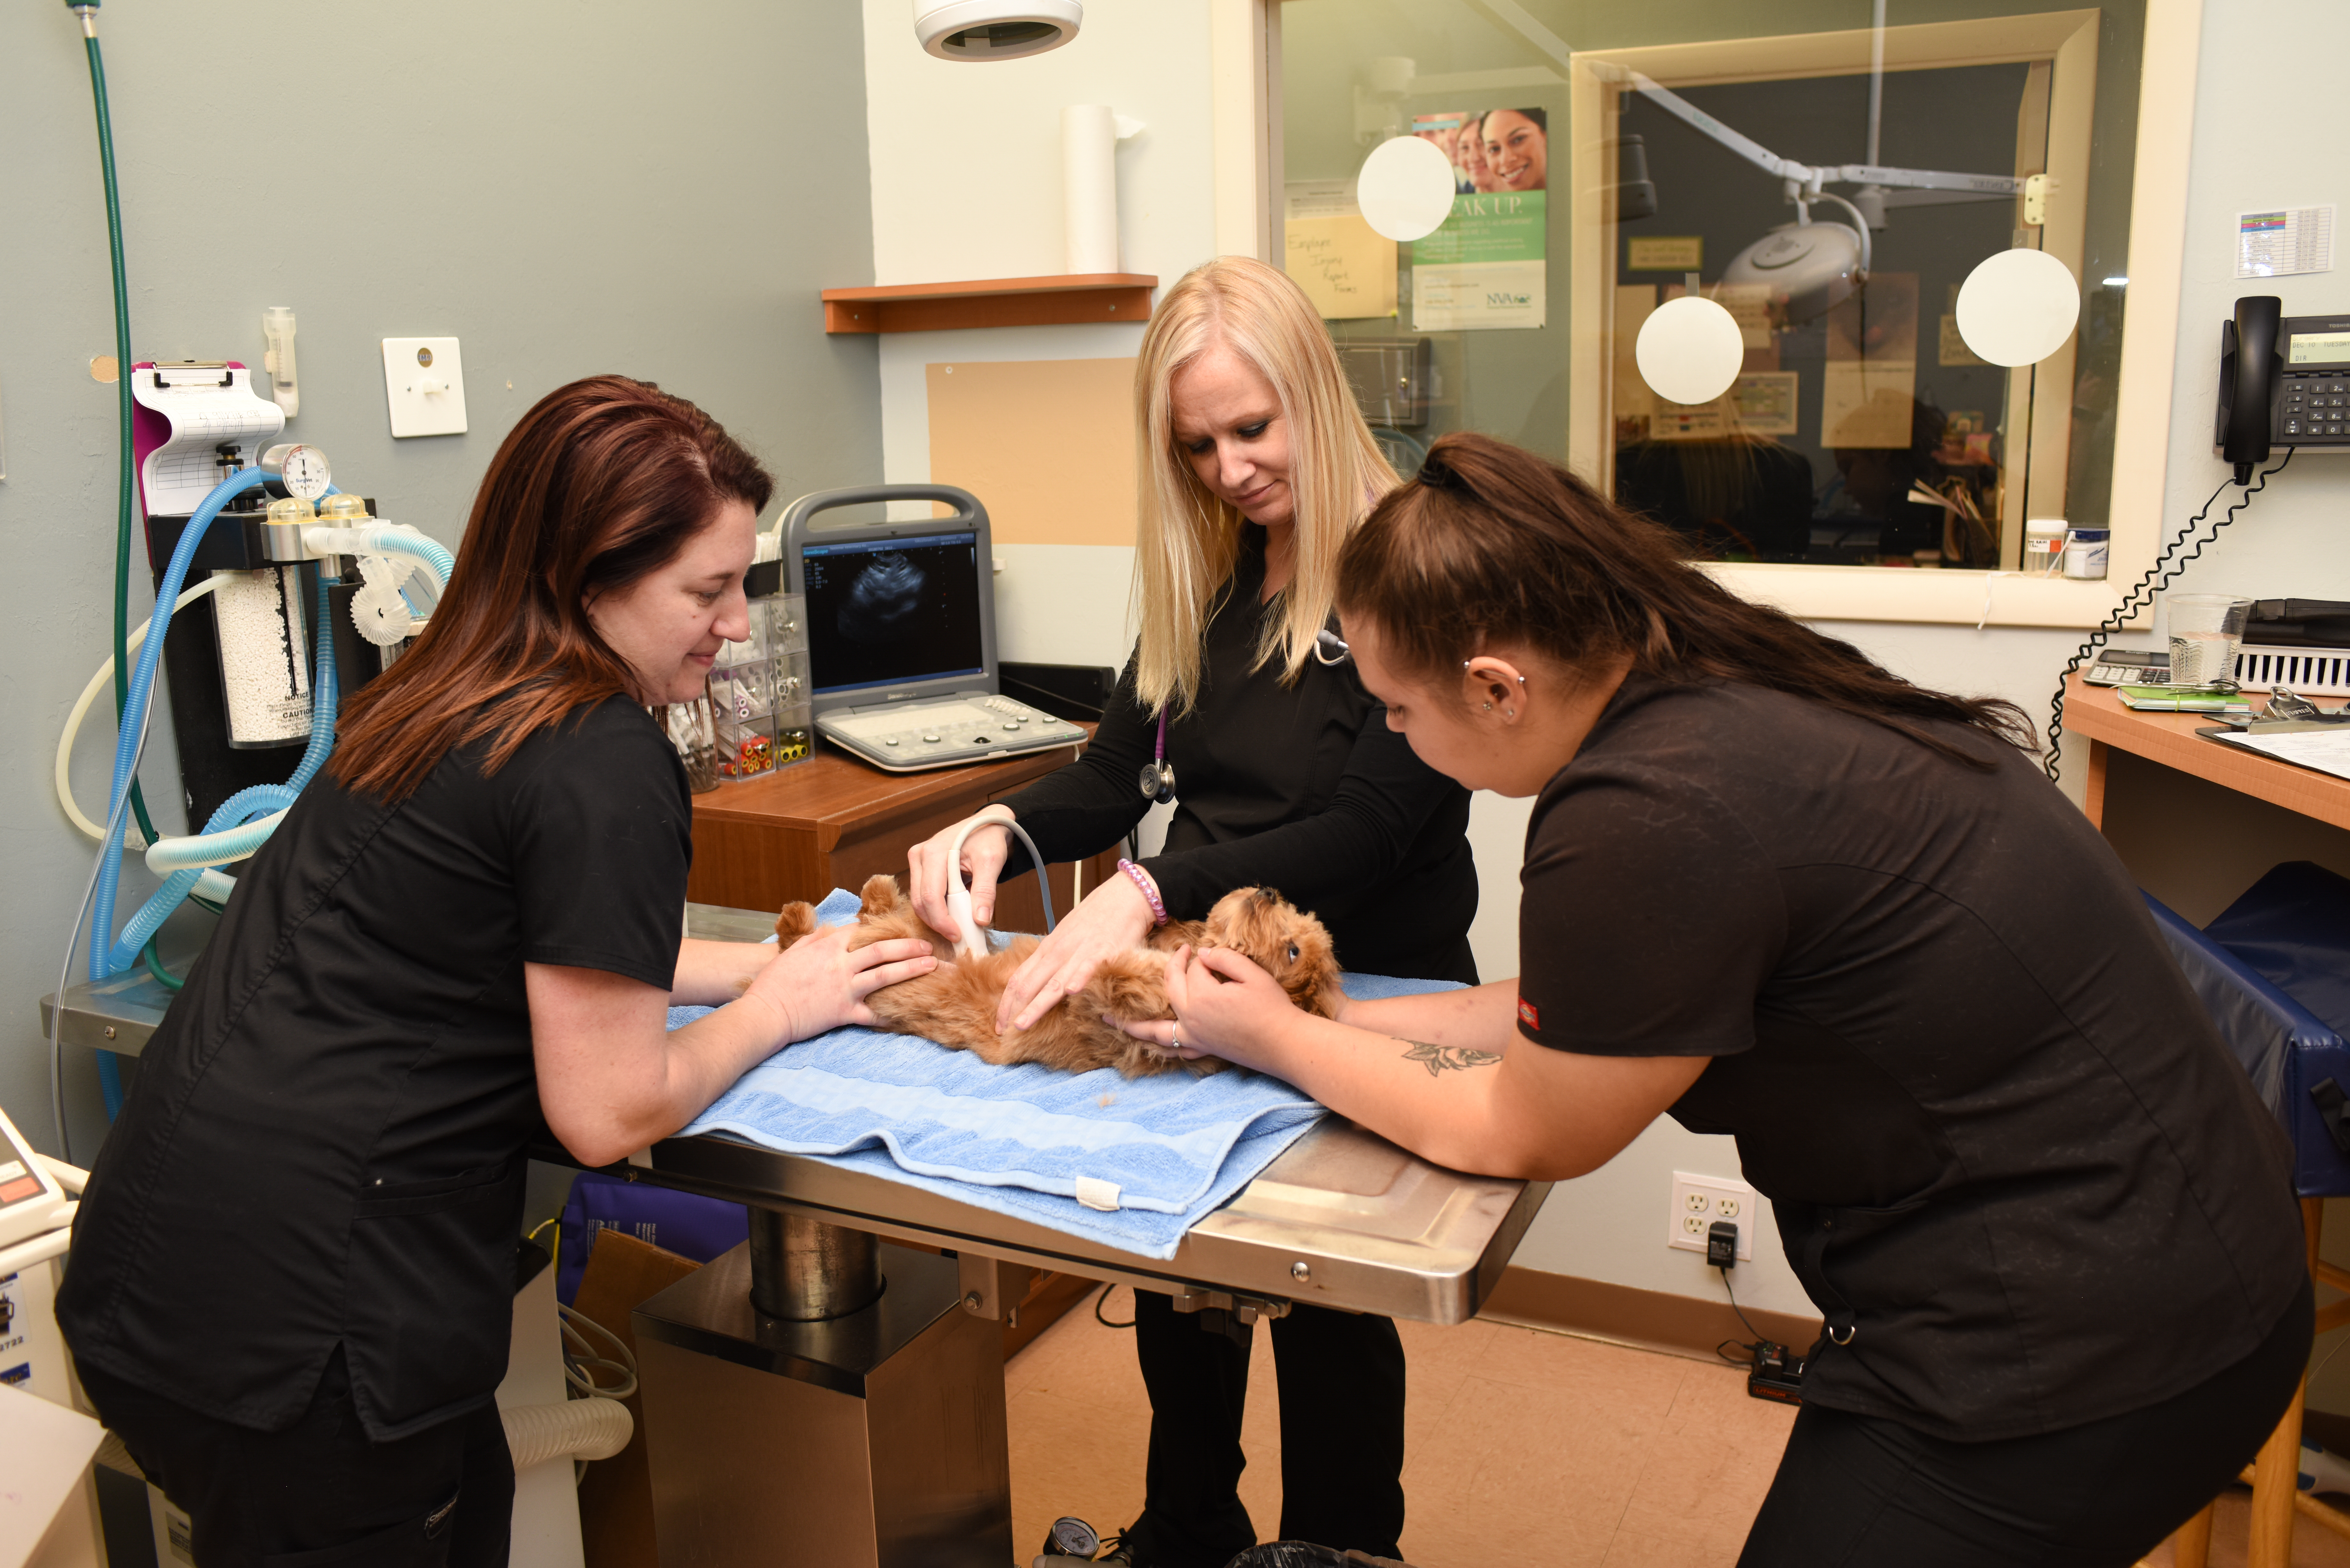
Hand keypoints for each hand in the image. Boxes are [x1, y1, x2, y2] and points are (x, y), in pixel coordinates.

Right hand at [740, 923, 934, 1043]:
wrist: (765, 1013)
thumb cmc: (774, 983)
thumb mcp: (793, 952)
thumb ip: (814, 939)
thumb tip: (830, 930)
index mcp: (827, 946)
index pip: (861, 931)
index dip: (883, 929)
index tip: (900, 929)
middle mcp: (840, 964)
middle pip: (882, 950)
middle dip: (908, 945)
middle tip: (929, 945)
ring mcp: (844, 988)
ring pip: (886, 975)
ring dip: (912, 969)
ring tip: (933, 966)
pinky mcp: (844, 1012)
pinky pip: (874, 1013)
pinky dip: (893, 1013)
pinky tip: (912, 1012)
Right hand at [907, 812, 1013, 934]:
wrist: (987, 823)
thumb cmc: (988, 837)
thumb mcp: (992, 862)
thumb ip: (985, 891)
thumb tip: (980, 920)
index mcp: (934, 853)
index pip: (931, 896)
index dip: (942, 921)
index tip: (958, 936)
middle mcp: (919, 856)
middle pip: (920, 902)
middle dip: (938, 923)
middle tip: (959, 936)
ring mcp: (917, 862)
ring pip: (919, 901)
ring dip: (937, 917)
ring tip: (959, 926)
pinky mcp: (921, 869)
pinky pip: (924, 895)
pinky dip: (938, 909)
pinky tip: (954, 914)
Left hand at [995, 871, 1156, 1032]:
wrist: (1124, 895)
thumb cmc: (1096, 918)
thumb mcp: (1067, 937)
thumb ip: (1054, 960)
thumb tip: (1039, 983)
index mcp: (1048, 948)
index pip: (1019, 979)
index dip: (1006, 1003)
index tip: (999, 1024)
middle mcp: (1059, 951)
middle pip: (1029, 984)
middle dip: (1013, 1010)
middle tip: (1002, 1033)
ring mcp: (1080, 951)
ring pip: (1054, 982)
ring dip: (1036, 1005)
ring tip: (1022, 1024)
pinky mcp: (1104, 950)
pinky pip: (1089, 967)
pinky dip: (1079, 979)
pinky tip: (1071, 993)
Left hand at [1113, 945, 1301, 1071]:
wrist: (1285, 1044)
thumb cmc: (1272, 1008)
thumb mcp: (1252, 974)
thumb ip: (1223, 958)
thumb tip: (1202, 955)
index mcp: (1201, 997)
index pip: (1193, 969)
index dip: (1204, 958)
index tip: (1213, 953)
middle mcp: (1190, 1019)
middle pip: (1171, 988)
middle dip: (1173, 968)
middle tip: (1180, 952)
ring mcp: (1194, 1038)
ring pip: (1154, 1031)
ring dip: (1130, 1025)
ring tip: (1108, 1021)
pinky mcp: (1202, 1050)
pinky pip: (1173, 1051)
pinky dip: (1158, 1048)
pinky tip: (1151, 1046)